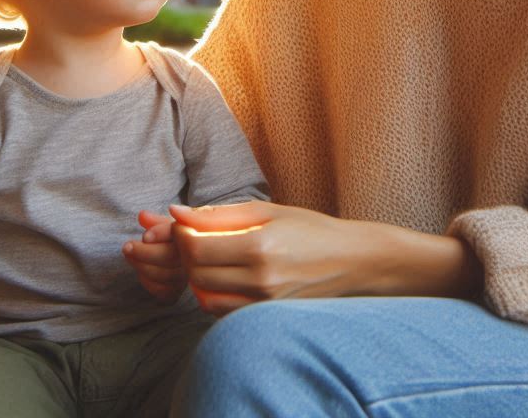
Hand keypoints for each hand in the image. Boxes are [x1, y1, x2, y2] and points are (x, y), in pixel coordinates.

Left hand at [122, 210, 187, 303]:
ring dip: (140, 265)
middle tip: (126, 246)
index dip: (160, 235)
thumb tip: (142, 215)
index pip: (178, 233)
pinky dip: (146, 281)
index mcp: (192, 235)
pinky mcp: (177, 292)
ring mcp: (186, 277)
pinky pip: (161, 290)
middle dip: (144, 252)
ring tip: (128, 255)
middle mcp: (193, 257)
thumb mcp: (164, 226)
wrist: (180, 260)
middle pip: (169, 256)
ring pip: (163, 274)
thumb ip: (154, 221)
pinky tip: (140, 271)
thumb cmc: (171, 238)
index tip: (144, 236)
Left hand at [170, 200, 480, 316]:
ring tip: (211, 257)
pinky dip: (212, 294)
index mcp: (260, 244)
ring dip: (197, 276)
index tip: (184, 224)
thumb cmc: (310, 228)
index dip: (181, 235)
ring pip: (204, 296)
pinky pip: (221, 311)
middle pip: (196, 273)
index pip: (196, 247)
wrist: (351, 261)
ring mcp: (264, 303)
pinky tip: (224, 276)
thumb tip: (176, 213)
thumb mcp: (268, 210)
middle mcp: (261, 278)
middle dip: (186, 255)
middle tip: (195, 238)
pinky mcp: (266, 316)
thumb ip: (220, 213)